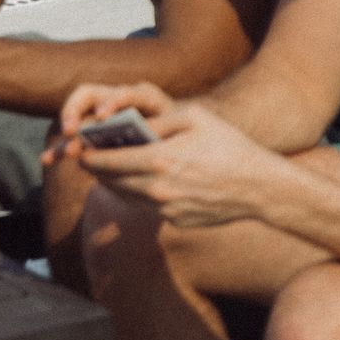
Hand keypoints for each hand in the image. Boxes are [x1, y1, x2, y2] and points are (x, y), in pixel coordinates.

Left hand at [54, 84, 277, 228]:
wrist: (259, 187)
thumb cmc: (228, 145)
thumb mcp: (194, 118)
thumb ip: (158, 120)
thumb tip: (130, 126)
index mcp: (159, 160)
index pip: (108, 161)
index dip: (89, 155)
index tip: (80, 148)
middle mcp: (157, 189)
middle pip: (111, 182)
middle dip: (96, 169)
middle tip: (89, 157)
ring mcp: (166, 209)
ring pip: (125, 196)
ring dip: (113, 183)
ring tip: (108, 168)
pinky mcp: (175, 221)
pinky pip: (144, 206)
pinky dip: (135, 193)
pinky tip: (137, 181)